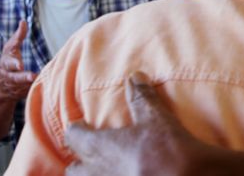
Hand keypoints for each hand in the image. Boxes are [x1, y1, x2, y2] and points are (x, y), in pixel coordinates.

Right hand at [0, 20, 35, 100]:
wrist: (0, 86)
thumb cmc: (8, 61)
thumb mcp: (10, 48)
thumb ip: (18, 36)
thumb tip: (23, 21)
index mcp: (6, 65)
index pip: (9, 64)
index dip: (14, 64)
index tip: (20, 65)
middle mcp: (10, 77)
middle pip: (16, 78)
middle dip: (24, 77)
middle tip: (32, 76)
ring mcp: (16, 88)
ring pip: (24, 88)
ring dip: (32, 85)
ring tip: (41, 82)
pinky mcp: (23, 95)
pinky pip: (30, 93)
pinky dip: (37, 91)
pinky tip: (46, 89)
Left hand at [65, 72, 216, 175]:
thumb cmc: (170, 150)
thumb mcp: (156, 119)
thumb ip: (142, 98)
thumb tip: (135, 77)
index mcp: (100, 147)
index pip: (73, 137)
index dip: (77, 129)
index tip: (84, 124)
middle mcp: (99, 172)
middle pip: (74, 169)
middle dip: (80, 159)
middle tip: (93, 149)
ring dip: (94, 173)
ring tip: (107, 166)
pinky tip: (125, 175)